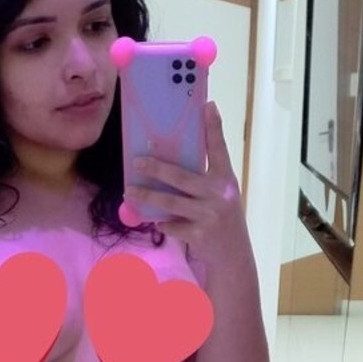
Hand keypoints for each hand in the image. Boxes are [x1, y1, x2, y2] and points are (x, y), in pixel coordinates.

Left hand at [125, 103, 248, 264]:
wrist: (233, 255)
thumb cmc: (222, 218)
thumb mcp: (221, 194)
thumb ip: (204, 179)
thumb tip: (169, 164)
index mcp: (225, 179)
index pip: (218, 149)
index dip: (213, 128)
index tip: (207, 106)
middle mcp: (219, 194)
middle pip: (181, 177)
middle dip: (156, 169)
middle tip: (137, 161)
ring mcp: (208, 215)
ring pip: (170, 203)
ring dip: (147, 197)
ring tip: (129, 191)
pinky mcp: (198, 235)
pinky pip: (171, 225)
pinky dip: (162, 223)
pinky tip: (157, 221)